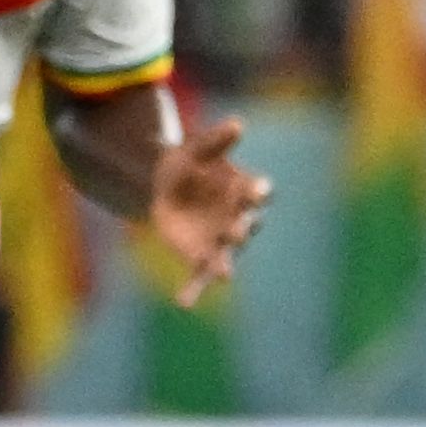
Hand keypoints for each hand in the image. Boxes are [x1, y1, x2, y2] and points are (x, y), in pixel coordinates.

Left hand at [146, 114, 269, 305]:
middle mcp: (238, 219)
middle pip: (244, 226)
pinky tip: (184, 303)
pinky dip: (194, 290)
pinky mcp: (201, 255)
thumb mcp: (197, 149)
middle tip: (238, 232)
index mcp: (243, 191)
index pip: (256, 192)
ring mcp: (220, 240)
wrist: (167, 185)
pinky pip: (200, 275)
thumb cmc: (190, 164)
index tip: (259, 189)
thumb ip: (216, 140)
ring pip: (226, 255)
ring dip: (224, 265)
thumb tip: (237, 123)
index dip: (257, 191)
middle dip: (241, 229)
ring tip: (225, 277)